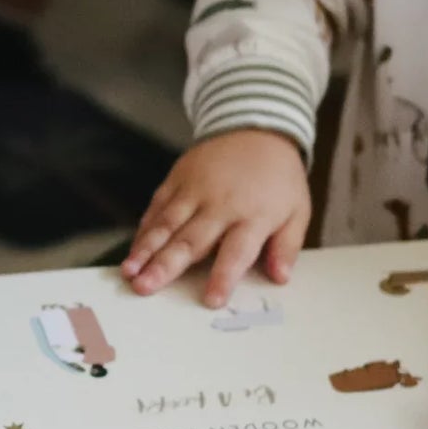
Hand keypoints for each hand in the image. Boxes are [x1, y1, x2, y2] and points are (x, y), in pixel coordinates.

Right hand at [124, 130, 309, 306]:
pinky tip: (133, 249)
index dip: (223, 277)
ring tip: (129, 272)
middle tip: (146, 288)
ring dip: (145, 250)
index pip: (237, 252)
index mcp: (253, 216)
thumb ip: (287, 246)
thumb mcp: (298, 210)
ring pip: (166, 224)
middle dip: (166, 266)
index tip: (210, 300)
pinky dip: (144, 229)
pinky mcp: (178, 178)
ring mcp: (195, 189)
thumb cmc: (278, 178)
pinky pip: (158, 206)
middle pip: (191, 240)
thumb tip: (280, 278)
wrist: (257, 128)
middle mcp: (221, 204)